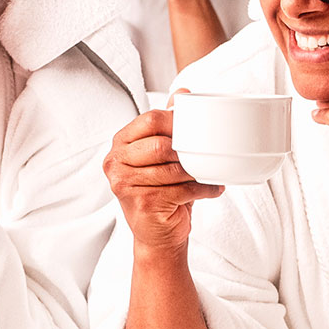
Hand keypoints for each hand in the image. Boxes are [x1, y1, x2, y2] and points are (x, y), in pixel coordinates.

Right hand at [104, 108, 222, 253]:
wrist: (158, 234)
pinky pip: (181, 190)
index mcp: (120, 143)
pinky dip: (203, 189)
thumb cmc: (161, 191)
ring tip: (210, 172)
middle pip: (160, 145)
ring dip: (197, 171)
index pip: (150, 120)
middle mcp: (115, 162)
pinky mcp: (141, 203)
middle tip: (204, 154)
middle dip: (187, 150)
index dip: (177, 122)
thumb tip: (182, 93)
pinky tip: (213, 189)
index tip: (195, 130)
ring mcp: (125, 184)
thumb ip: (168, 124)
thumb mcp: (162, 155)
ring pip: (172, 168)